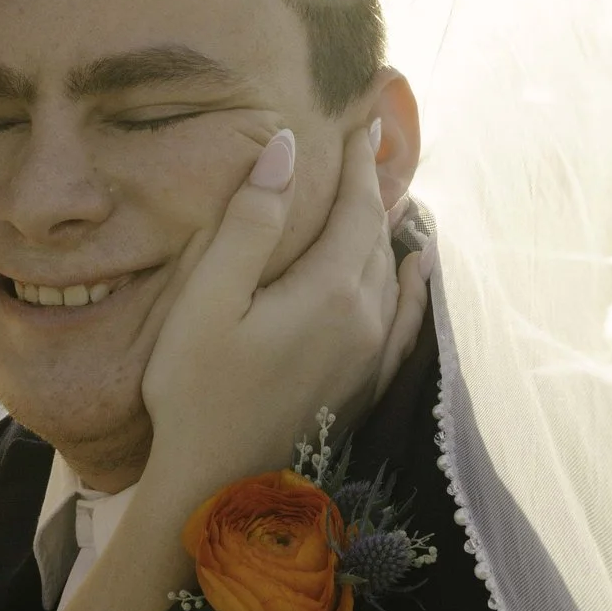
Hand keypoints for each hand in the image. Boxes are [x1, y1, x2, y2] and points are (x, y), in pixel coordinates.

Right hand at [139, 118, 411, 512]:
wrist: (218, 488)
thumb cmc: (196, 392)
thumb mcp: (208, 301)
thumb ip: (249, 222)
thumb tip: (284, 148)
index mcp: (328, 291)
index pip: (357, 207)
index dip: (358, 162)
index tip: (360, 122)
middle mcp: (363, 319)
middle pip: (377, 236)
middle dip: (374, 186)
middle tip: (370, 143)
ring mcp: (368, 356)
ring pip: (391, 273)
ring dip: (387, 229)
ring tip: (385, 191)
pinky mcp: (363, 386)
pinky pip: (403, 320)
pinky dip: (412, 285)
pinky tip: (415, 271)